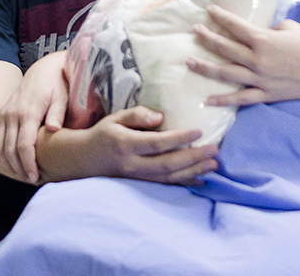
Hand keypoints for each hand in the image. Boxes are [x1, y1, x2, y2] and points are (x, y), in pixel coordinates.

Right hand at [0, 51, 68, 182]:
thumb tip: (53, 129)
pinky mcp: (0, 115)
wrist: (43, 71)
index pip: (24, 145)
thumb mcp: (62, 97)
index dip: (28, 164)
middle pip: (10, 149)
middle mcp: (12, 114)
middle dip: (19, 168)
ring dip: (8, 163)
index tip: (35, 177)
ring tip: (21, 174)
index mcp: (28, 112)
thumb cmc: (57, 86)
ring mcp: (4, 114)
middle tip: (30, 180)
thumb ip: (57, 113)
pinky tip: (8, 163)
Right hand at [81, 107, 218, 185]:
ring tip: (213, 164)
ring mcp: (137, 177)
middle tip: (215, 149)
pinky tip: (201, 180)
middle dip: (194, 157)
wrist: (84, 160)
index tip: (199, 130)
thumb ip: (136, 115)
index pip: (157, 143)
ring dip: (194, 171)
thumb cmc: (103, 134)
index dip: (179, 138)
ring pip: (169, 178)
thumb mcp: (115, 118)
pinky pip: (165, 185)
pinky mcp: (141, 184)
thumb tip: (160, 117)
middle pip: (167, 164)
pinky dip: (185, 183)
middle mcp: (132, 164)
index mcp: (125, 144)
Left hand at [187, 4, 299, 105]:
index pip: (235, 26)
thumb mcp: (288, 28)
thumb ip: (268, 29)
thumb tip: (256, 33)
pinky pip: (241, 98)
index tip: (209, 10)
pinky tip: (208, 99)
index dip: (221, 18)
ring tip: (190, 62)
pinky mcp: (266, 94)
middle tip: (194, 31)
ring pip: (227, 74)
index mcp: (264, 39)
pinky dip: (224, 100)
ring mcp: (260, 78)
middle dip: (207, 38)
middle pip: (225, 48)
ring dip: (206, 68)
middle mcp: (258, 59)